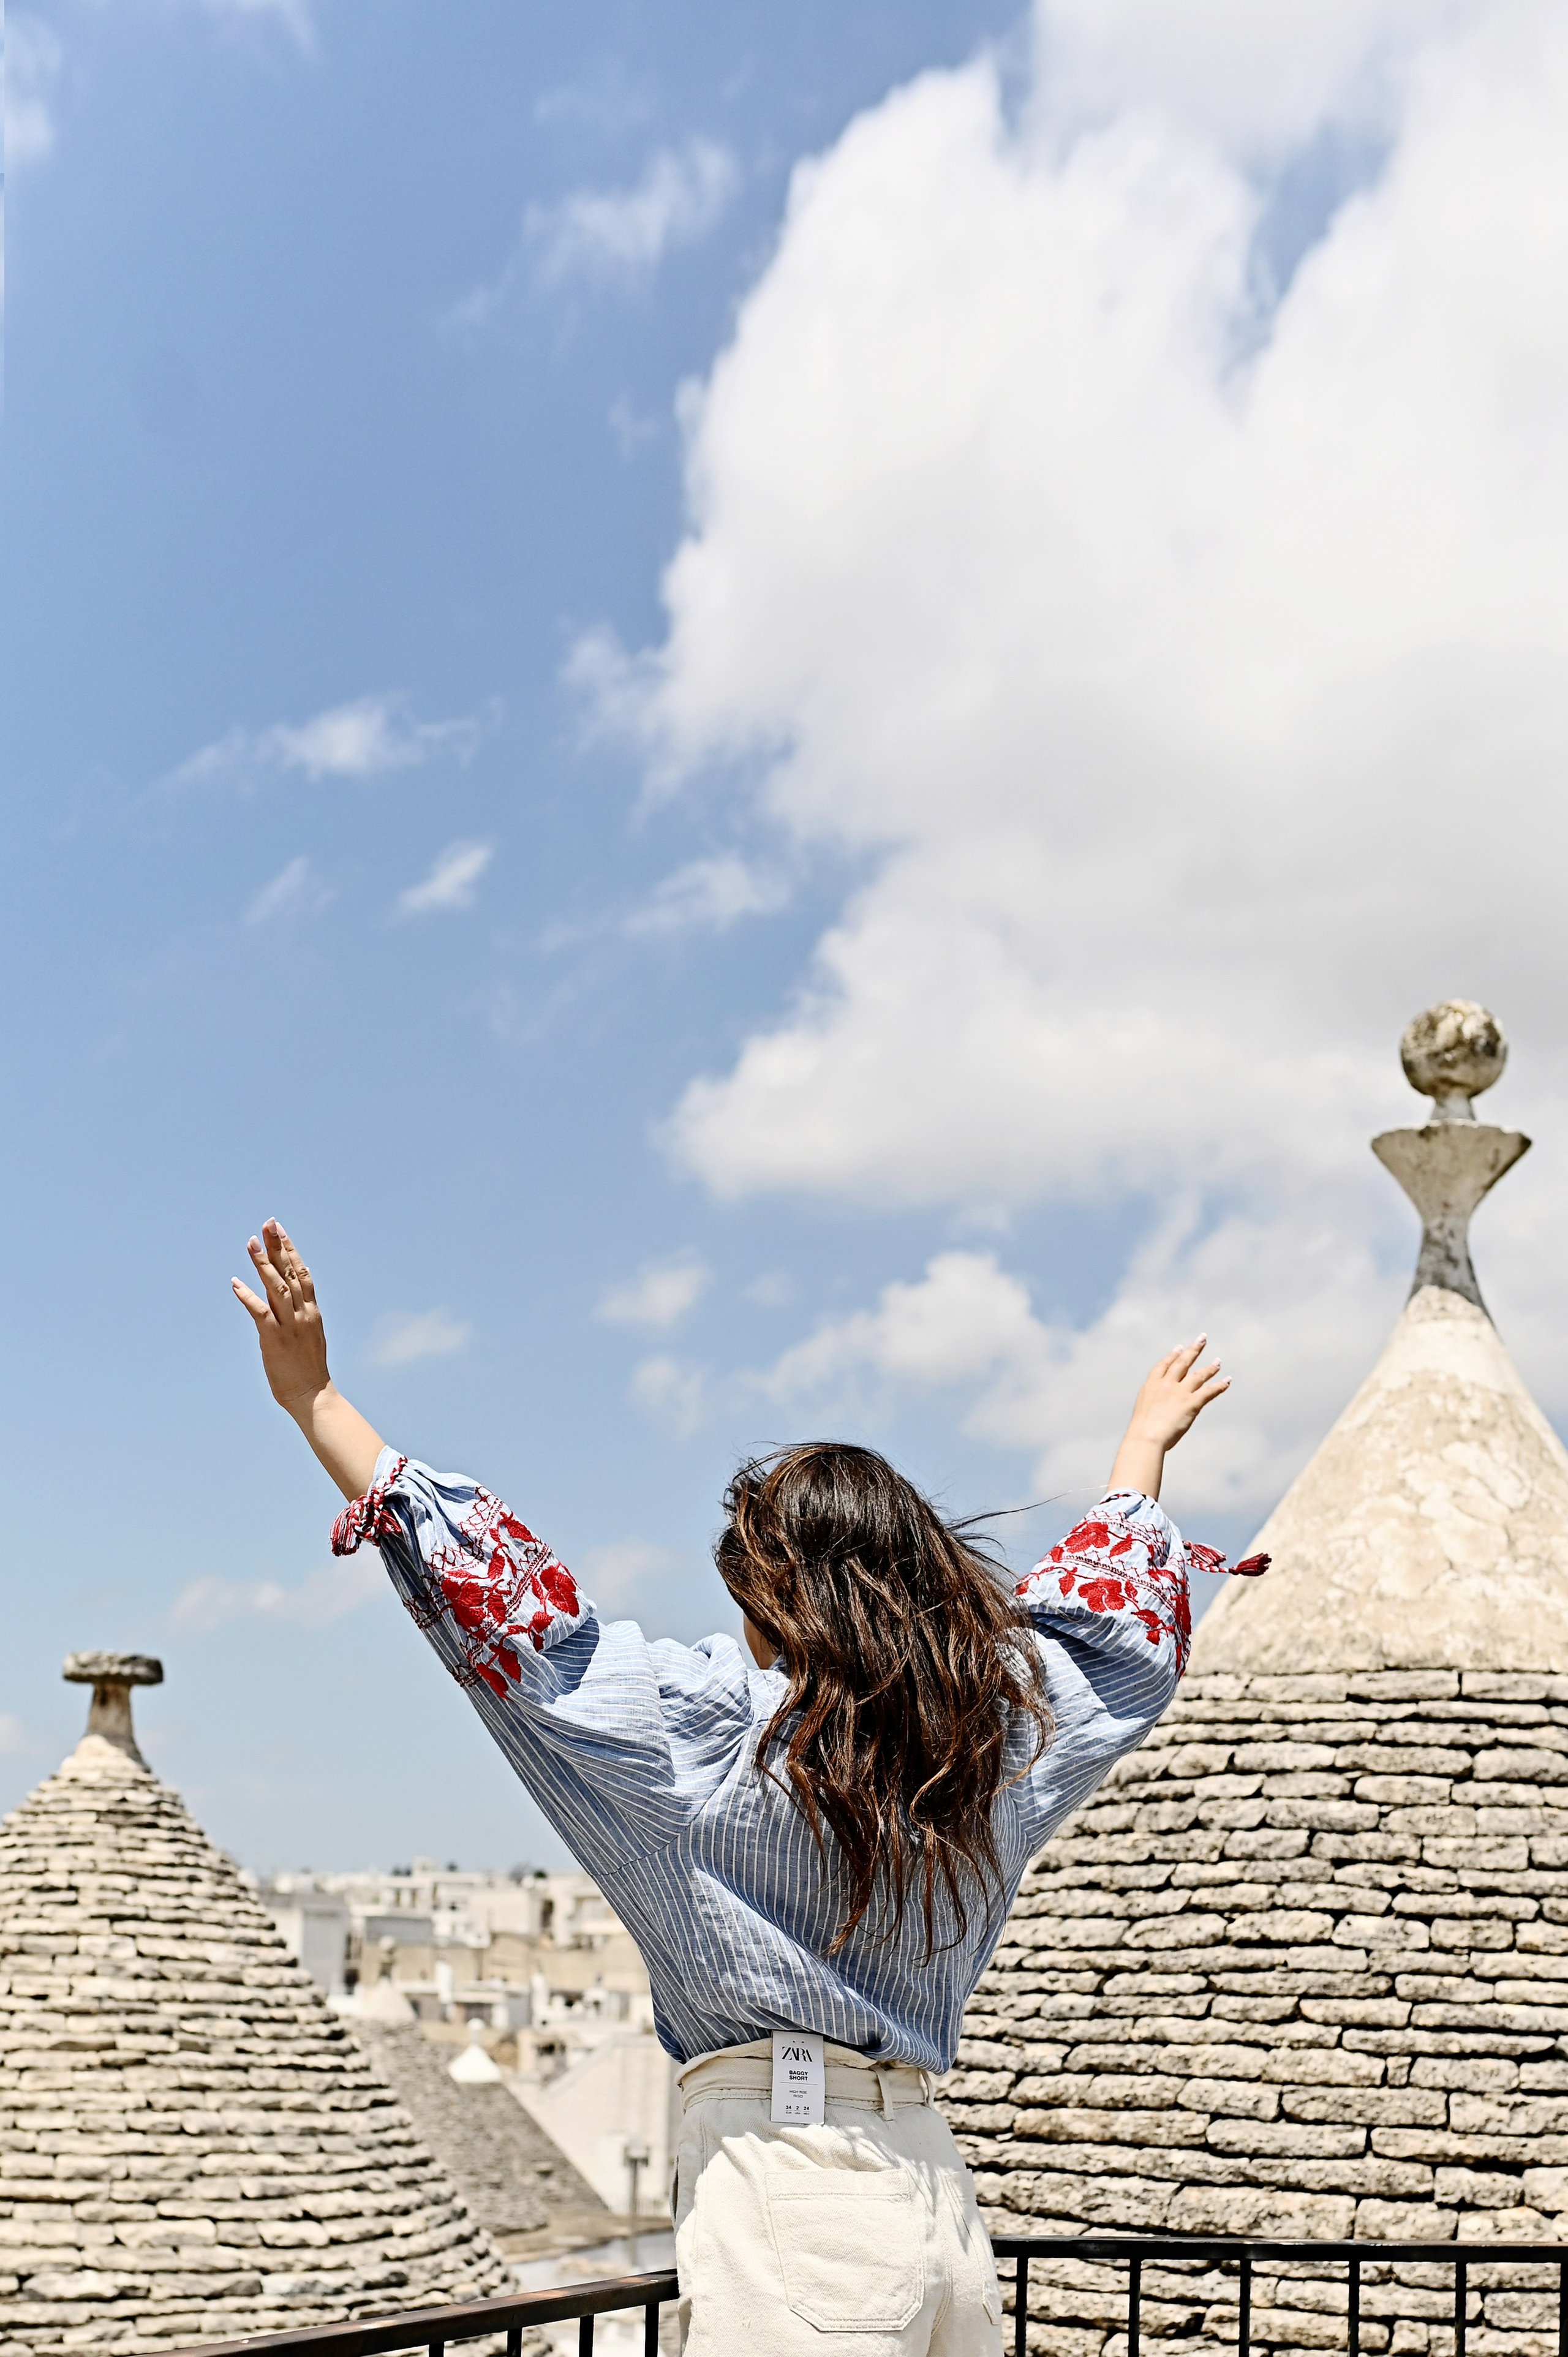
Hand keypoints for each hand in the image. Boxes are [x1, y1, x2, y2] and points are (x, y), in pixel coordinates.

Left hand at [233, 1220, 329, 1414]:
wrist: (312, 1395)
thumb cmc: (308, 1368)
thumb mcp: (308, 1334)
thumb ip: (297, 1314)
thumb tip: (284, 1298)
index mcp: (312, 1311)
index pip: (301, 1272)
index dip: (290, 1249)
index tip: (280, 1230)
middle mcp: (303, 1313)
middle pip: (290, 1272)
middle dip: (278, 1246)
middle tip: (268, 1223)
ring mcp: (290, 1326)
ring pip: (276, 1287)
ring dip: (263, 1264)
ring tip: (250, 1243)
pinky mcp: (275, 1340)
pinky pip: (260, 1313)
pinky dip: (248, 1296)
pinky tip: (236, 1282)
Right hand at [1106, 1335, 1228, 1501]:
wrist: (1145, 1437)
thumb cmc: (1141, 1432)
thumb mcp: (1142, 1414)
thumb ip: (1151, 1408)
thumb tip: (1154, 1416)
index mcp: (1151, 1386)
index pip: (1163, 1365)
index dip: (1172, 1356)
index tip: (1178, 1348)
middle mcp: (1166, 1385)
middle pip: (1182, 1363)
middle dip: (1193, 1350)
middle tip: (1202, 1338)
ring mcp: (1179, 1392)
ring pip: (1198, 1375)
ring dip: (1209, 1368)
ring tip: (1218, 1361)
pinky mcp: (1191, 1403)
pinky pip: (1209, 1391)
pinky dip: (1219, 1385)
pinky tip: (1228, 1380)